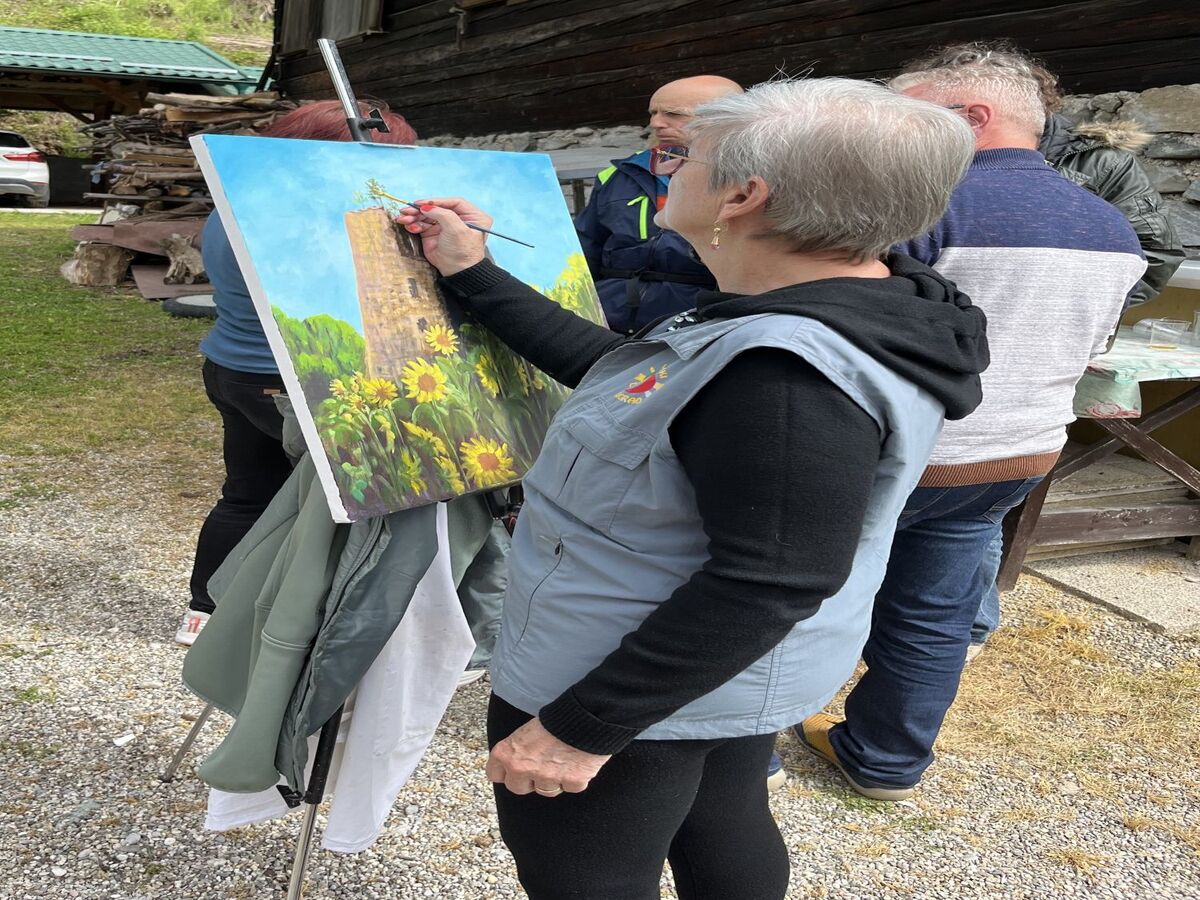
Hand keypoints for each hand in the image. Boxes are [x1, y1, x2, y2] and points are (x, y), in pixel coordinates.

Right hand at [393, 197, 491, 275]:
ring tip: (403, 219)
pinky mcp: (433, 234)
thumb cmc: (462, 251)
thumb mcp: (456, 229)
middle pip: (437, 208)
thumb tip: (425, 207)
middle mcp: (458, 219)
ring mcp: (445, 226)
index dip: (436, 201)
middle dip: (420, 210)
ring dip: (413, 216)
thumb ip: (442, 214)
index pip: (453, 203)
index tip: (421, 203)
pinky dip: (413, 224)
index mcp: (472, 216)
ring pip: (427, 216)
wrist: (457, 273)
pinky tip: (408, 226)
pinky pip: (421, 225)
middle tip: (407, 210)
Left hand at [486, 717, 610, 796]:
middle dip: (528, 780)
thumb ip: (517, 750)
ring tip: (562, 760)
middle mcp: (523, 769)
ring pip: (546, 791)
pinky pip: (570, 787)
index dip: (506, 770)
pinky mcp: (570, 783)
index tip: (512, 769)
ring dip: (553, 780)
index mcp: (507, 753)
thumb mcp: (526, 729)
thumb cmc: (556, 718)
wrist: (585, 715)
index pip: (494, 774)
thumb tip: (518, 761)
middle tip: (540, 765)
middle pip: (518, 788)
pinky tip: (578, 762)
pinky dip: (575, 778)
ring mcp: (547, 779)